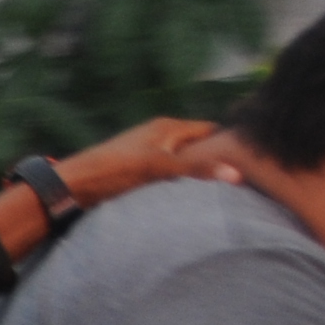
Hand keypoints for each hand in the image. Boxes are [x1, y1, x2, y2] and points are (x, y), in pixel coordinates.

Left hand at [57, 116, 241, 208]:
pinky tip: (191, 197)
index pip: (210, 129)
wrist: (73, 185)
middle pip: (198, 146)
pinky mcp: (140, 171)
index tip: (251, 158)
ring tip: (223, 191)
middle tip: (243, 178)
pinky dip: (180, 183)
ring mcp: (150, 153)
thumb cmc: (114, 169)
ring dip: (197, 174)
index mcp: (168, 127)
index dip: (228, 142)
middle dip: (215, 160)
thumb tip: (235, 174)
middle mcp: (161, 136)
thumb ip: (196, 170)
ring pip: (184, 162)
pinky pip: (169, 175)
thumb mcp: (159, 167)